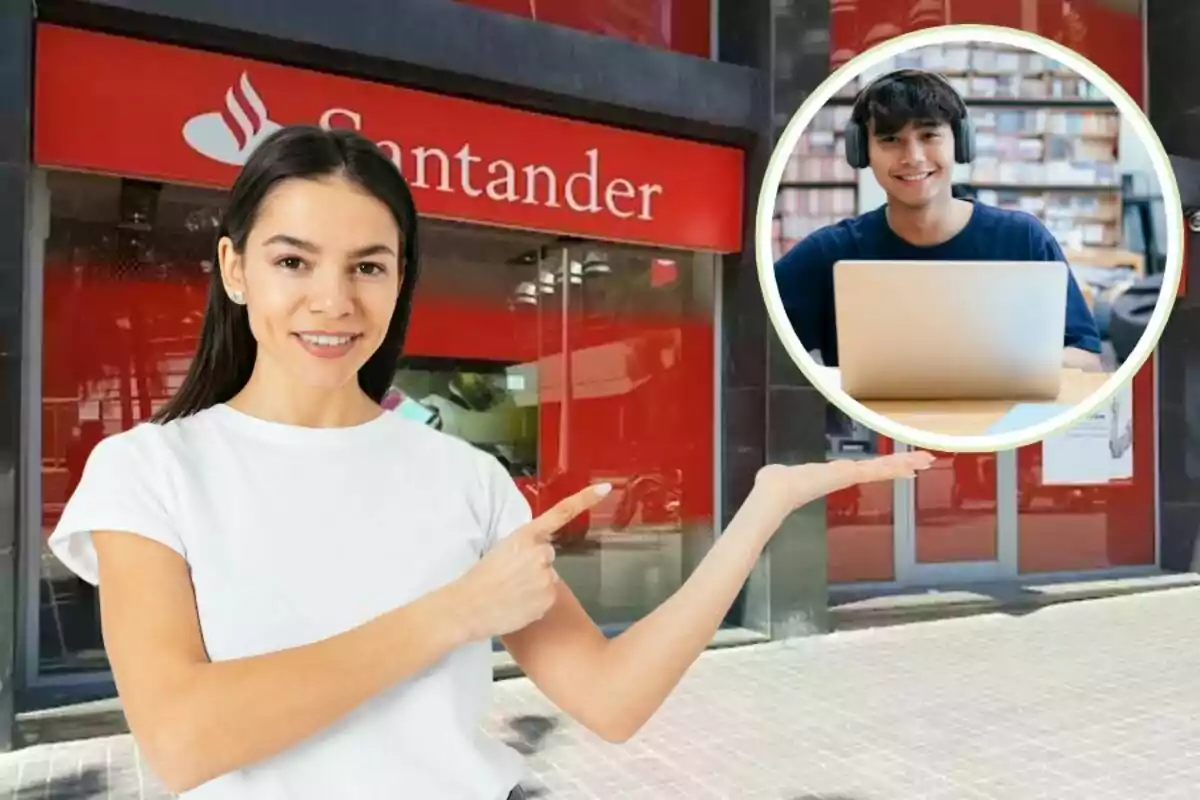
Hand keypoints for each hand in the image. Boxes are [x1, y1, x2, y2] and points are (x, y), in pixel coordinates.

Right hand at [449, 483, 611, 640]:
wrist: (467, 607)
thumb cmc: (479, 579)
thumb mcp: (501, 550)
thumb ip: (525, 547)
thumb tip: (541, 556)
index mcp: (525, 535)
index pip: (561, 512)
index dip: (585, 499)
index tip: (605, 488)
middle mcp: (540, 552)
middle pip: (548, 556)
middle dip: (535, 565)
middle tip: (511, 577)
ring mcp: (547, 576)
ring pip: (549, 578)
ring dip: (536, 585)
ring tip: (511, 592)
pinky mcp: (549, 598)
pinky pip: (548, 598)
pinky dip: (536, 603)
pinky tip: (517, 604)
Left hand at [753, 451, 934, 515]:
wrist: (775, 492)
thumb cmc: (775, 482)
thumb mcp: (783, 475)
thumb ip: (782, 474)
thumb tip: (772, 475)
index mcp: (831, 474)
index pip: (862, 468)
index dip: (880, 466)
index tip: (897, 466)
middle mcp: (844, 476)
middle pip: (878, 469)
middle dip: (901, 466)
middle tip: (925, 462)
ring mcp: (848, 476)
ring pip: (881, 468)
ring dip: (904, 463)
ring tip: (926, 459)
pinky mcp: (848, 475)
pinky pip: (875, 468)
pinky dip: (894, 465)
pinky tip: (912, 463)